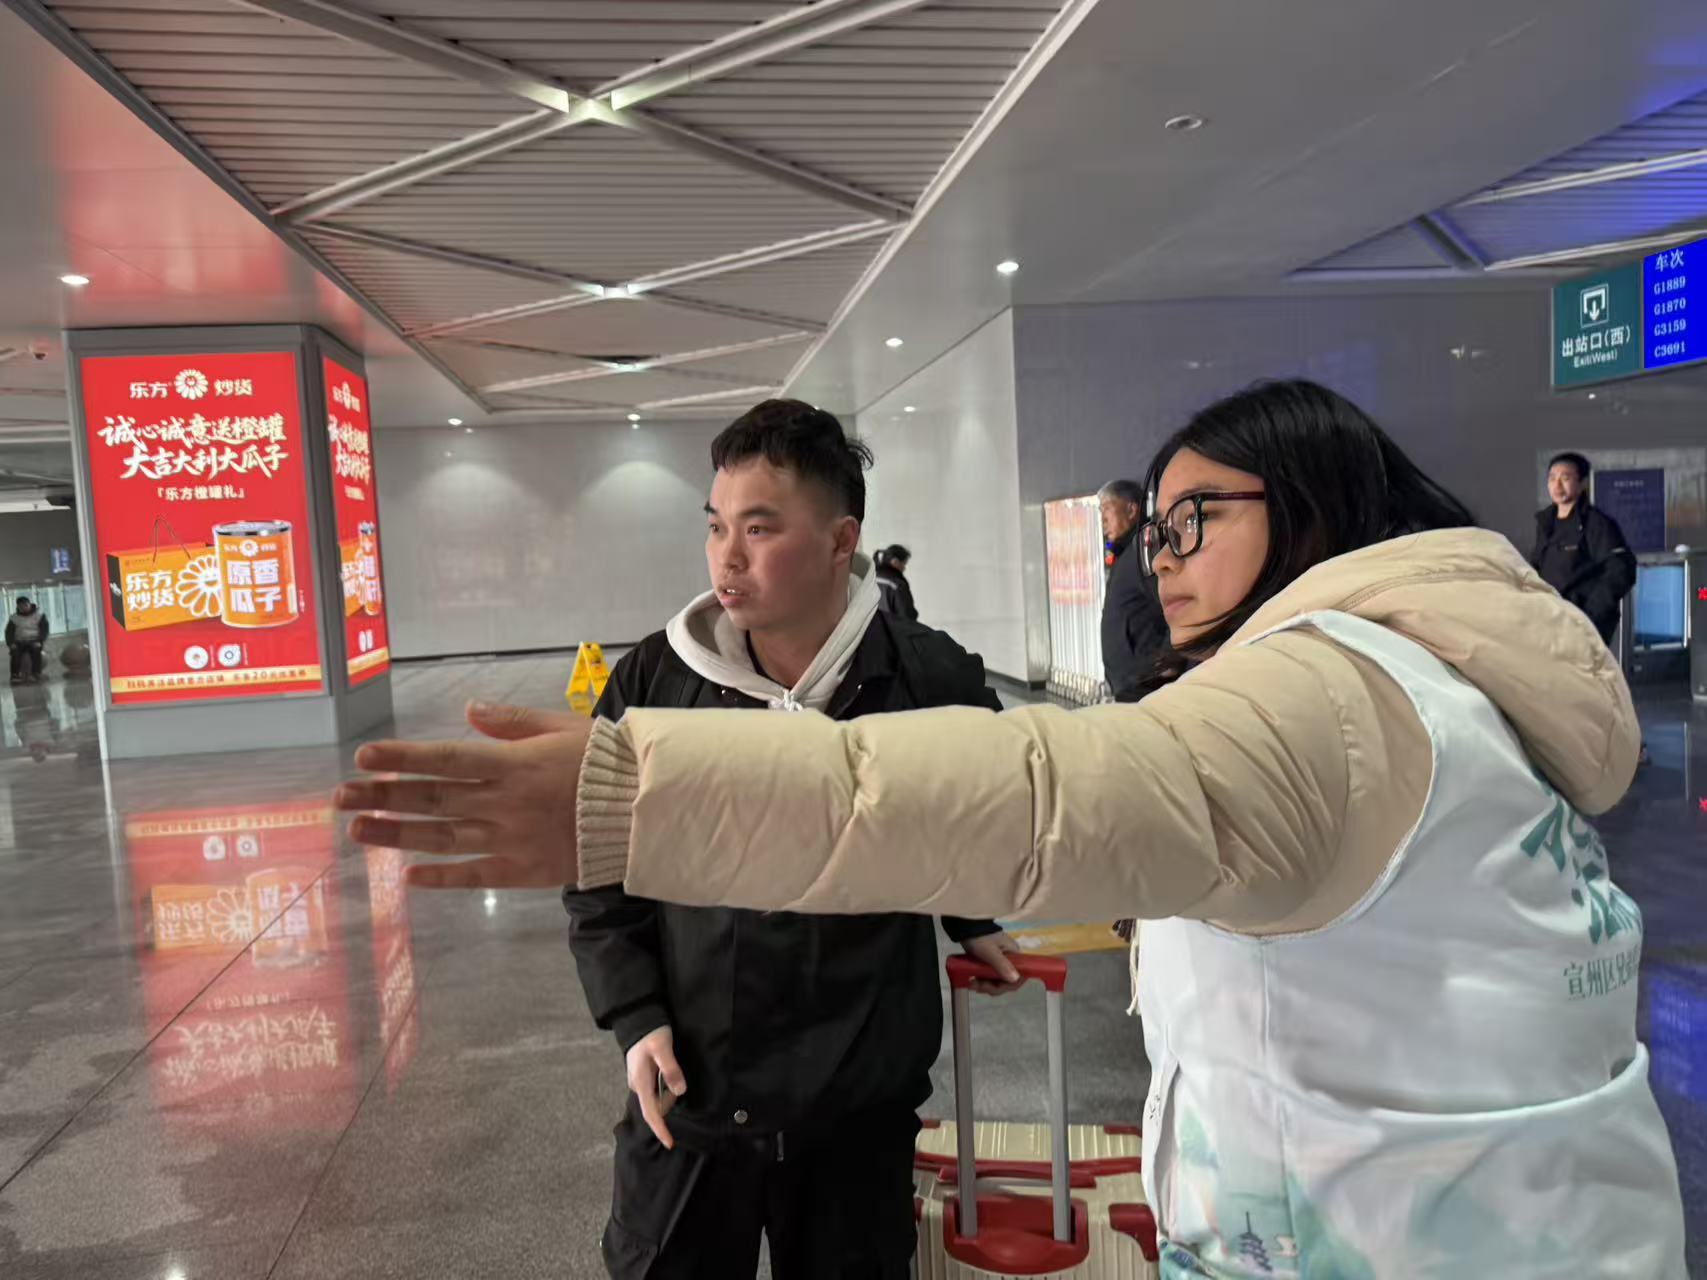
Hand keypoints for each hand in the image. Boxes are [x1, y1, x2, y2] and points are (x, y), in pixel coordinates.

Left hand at [333, 701, 590, 889]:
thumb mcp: (560, 726)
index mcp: (511, 764)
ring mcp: (510, 839)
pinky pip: (475, 875)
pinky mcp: (524, 870)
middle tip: (340, 796)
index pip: (445, 759)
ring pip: (444, 838)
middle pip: (433, 799)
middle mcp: (503, 803)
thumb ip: (512, 722)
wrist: (643, 807)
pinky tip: (408, 876)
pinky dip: (441, 877)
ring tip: (358, 830)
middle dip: (382, 797)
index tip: (364, 756)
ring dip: (397, 835)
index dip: (402, 758)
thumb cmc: (603, 761)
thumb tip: (469, 711)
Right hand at [627, 1026, 687, 1148]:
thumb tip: (679, 1091)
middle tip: (681, 1092)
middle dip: (669, 1108)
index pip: (651, 1112)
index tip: (670, 1143)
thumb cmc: (651, 1033)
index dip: (660, 1129)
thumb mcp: (663, 1048)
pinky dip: (665, 1091)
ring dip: (669, 1096)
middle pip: (655, 1107)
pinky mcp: (642, 1075)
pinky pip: (655, 1090)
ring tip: (677, 1077)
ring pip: (656, 1098)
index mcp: (640, 1081)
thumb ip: (670, 1069)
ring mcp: (639, 1080)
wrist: (638, 1018)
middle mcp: (637, 1084)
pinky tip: (672, 1081)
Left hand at [960, 931, 1025, 996]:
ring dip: (985, 985)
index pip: (1020, 975)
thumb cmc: (979, 937)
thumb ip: (1002, 965)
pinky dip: (982, 981)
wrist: (964, 926)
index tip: (995, 988)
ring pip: (997, 980)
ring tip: (971, 983)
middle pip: (1007, 980)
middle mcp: (1009, 959)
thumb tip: (1015, 979)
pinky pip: (989, 976)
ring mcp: (999, 961)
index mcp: (1014, 955)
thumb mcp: (990, 951)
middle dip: (992, 987)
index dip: (1009, 985)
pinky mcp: (989, 962)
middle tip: (976, 985)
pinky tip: (972, 981)